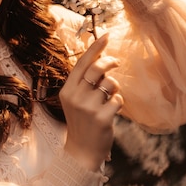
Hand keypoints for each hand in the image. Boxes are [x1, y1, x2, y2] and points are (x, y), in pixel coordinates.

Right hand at [59, 33, 122, 170]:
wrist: (82, 150)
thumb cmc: (82, 121)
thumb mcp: (75, 100)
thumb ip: (83, 82)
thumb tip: (99, 58)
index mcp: (67, 90)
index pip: (81, 64)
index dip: (95, 48)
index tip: (106, 35)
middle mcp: (76, 97)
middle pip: (97, 69)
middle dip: (110, 62)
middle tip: (117, 63)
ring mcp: (88, 107)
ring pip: (111, 84)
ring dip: (115, 88)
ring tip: (109, 98)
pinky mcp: (102, 117)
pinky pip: (118, 99)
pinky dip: (118, 103)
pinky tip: (111, 112)